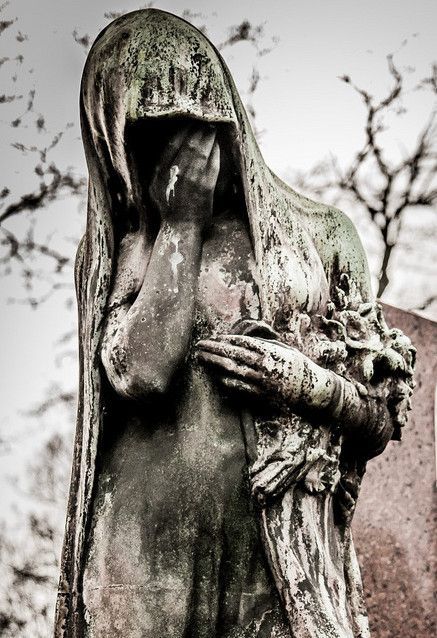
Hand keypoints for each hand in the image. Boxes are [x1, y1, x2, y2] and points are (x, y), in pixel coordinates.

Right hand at [149, 124, 219, 228]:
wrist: (180, 228)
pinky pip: (212, 164)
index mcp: (160, 172)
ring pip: (201, 152)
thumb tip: (168, 148)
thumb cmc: (168, 209)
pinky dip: (215, 153)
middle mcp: (175, 173)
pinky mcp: (205, 186)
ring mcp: (191, 179)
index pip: (173, 143)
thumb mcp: (155, 188)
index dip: (183, 131)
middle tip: (206, 122)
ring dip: (208, 138)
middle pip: (188, 144)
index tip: (189, 123)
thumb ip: (160, 170)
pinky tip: (218, 146)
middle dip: (198, 131)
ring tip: (213, 129)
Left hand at [196, 334, 335, 413]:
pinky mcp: (262, 395)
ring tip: (201, 358)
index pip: (241, 342)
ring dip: (214, 363)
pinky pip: (240, 388)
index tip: (213, 337)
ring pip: (232, 370)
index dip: (225, 339)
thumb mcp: (284, 348)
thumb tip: (247, 336)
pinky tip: (216, 377)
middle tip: (199, 345)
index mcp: (269, 350)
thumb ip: (266, 342)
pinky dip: (227, 382)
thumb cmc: (298, 365)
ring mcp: (261, 380)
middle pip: (232, 354)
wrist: (313, 389)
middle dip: (214, 348)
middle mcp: (263, 364)